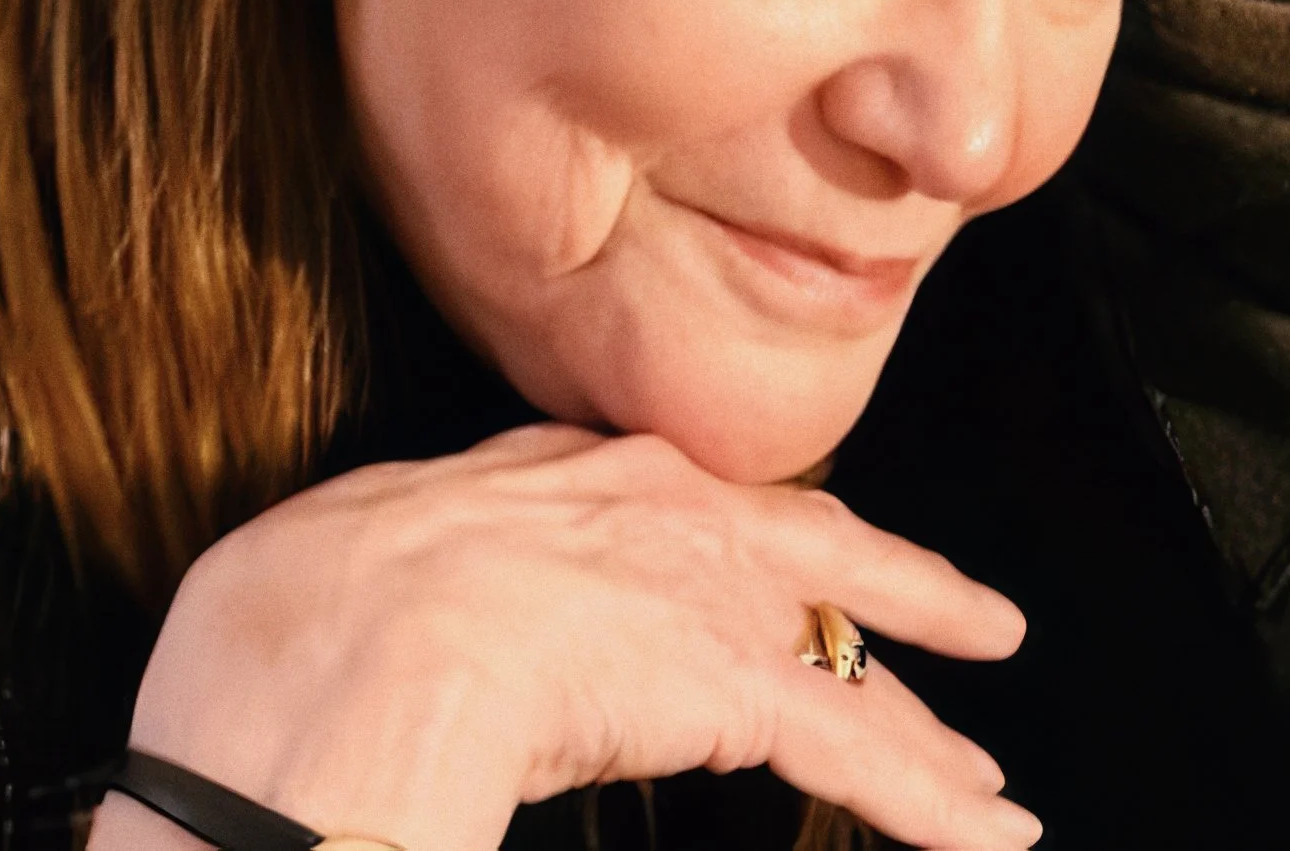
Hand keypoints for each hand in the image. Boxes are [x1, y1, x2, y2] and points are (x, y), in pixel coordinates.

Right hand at [97, 424, 1037, 850]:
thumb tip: (388, 609)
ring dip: (922, 729)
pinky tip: (987, 825)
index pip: (687, 503)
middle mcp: (652, 508)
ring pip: (841, 654)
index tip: (787, 563)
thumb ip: (407, 561)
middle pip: (804, 550)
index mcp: (558, 474)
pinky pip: (852, 745)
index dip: (745, 543)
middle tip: (973, 618)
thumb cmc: (302, 621)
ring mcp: (699, 591)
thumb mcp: (348, 553)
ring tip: (987, 778)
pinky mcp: (731, 689)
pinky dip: (928, 796)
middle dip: (894, 588)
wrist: (349, 640)